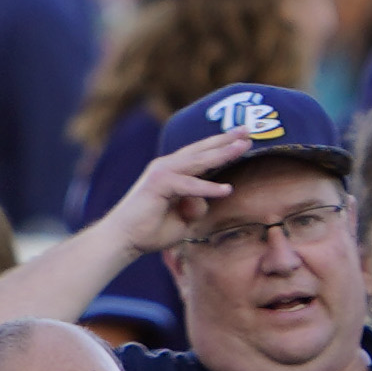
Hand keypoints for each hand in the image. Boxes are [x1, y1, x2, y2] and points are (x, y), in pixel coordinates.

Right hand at [109, 129, 268, 256]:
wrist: (124, 240)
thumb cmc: (151, 230)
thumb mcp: (183, 219)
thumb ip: (197, 207)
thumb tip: (206, 200)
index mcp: (173, 171)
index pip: (201, 154)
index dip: (221, 145)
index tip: (243, 137)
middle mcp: (167, 166)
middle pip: (201, 149)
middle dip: (226, 139)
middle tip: (248, 130)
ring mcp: (161, 172)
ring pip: (197, 160)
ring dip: (221, 153)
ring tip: (243, 146)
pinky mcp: (158, 184)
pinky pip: (188, 185)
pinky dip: (207, 188)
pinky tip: (226, 190)